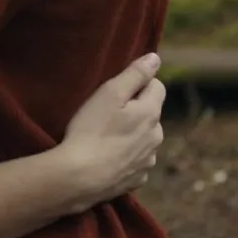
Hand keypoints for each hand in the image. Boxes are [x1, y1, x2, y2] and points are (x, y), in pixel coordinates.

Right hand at [52, 53, 166, 206]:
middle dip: (135, 109)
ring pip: (144, 138)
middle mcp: (156, 137)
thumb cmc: (91, 130)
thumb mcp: (109, 93)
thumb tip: (155, 59)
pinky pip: (136, 160)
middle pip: (151, 113)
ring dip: (132, 133)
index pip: (157, 86)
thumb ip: (135, 74)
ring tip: (105, 136)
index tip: (117, 89)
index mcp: (151, 113)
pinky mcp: (137, 179)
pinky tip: (108, 156)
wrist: (80, 177)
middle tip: (107, 113)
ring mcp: (148, 161)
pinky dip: (126, 156)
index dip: (138, 83)